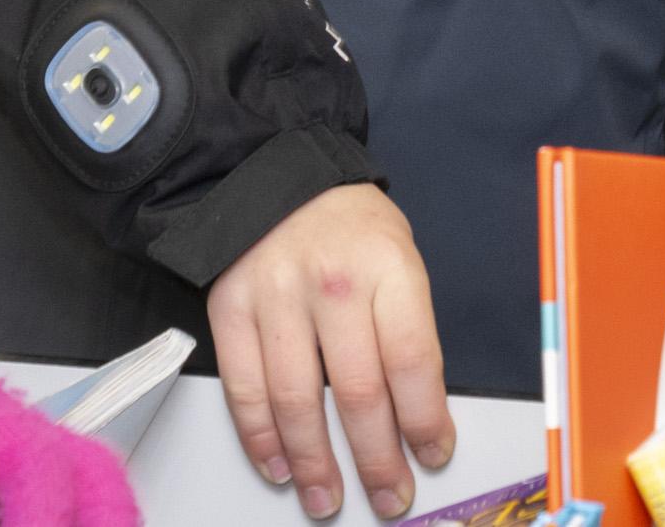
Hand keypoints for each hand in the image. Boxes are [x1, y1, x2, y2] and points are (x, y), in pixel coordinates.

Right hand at [207, 184, 453, 521]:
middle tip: (389, 496)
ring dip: (316, 464)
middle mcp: (333, 283)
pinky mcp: (231, 308)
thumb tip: (416, 414)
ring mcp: (277, 296)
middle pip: (359, 393)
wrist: (275, 170)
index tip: (433, 454)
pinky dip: (262, 438)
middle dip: (377, 460)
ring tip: (329, 498)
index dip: (425, 420)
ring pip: (298, 402)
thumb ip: (406, 326)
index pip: (412, 360)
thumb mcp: (400, 255)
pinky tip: (280, 466)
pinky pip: (245, 388)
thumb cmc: (349, 225)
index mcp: (388, 266)